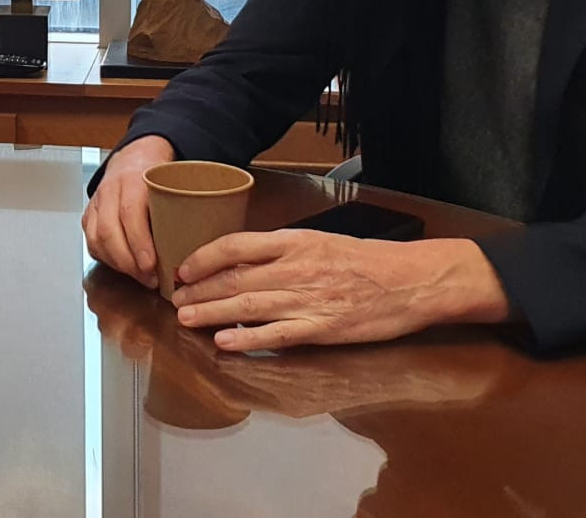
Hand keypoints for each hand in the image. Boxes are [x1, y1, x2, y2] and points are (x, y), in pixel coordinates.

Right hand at [81, 136, 176, 287]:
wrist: (134, 158)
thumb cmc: (158, 175)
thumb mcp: (173, 183)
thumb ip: (182, 208)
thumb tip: (200, 244)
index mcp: (132, 179)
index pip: (130, 212)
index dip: (139, 242)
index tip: (152, 265)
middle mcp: (109, 190)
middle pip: (109, 231)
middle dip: (128, 262)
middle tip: (150, 278)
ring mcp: (96, 203)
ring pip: (97, 240)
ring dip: (118, 264)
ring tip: (141, 277)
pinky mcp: (89, 215)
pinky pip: (92, 243)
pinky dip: (108, 260)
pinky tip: (125, 268)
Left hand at [169, 230, 510, 351]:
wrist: (411, 280)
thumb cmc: (367, 261)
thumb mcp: (321, 242)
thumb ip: (283, 251)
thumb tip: (243, 260)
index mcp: (295, 242)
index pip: (236, 245)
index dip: (203, 257)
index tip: (184, 268)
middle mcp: (296, 268)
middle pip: (234, 278)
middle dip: (199, 290)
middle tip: (174, 299)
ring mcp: (308, 299)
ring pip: (247, 306)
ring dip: (211, 313)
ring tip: (185, 318)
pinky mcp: (321, 328)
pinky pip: (276, 334)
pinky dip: (247, 339)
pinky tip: (224, 343)